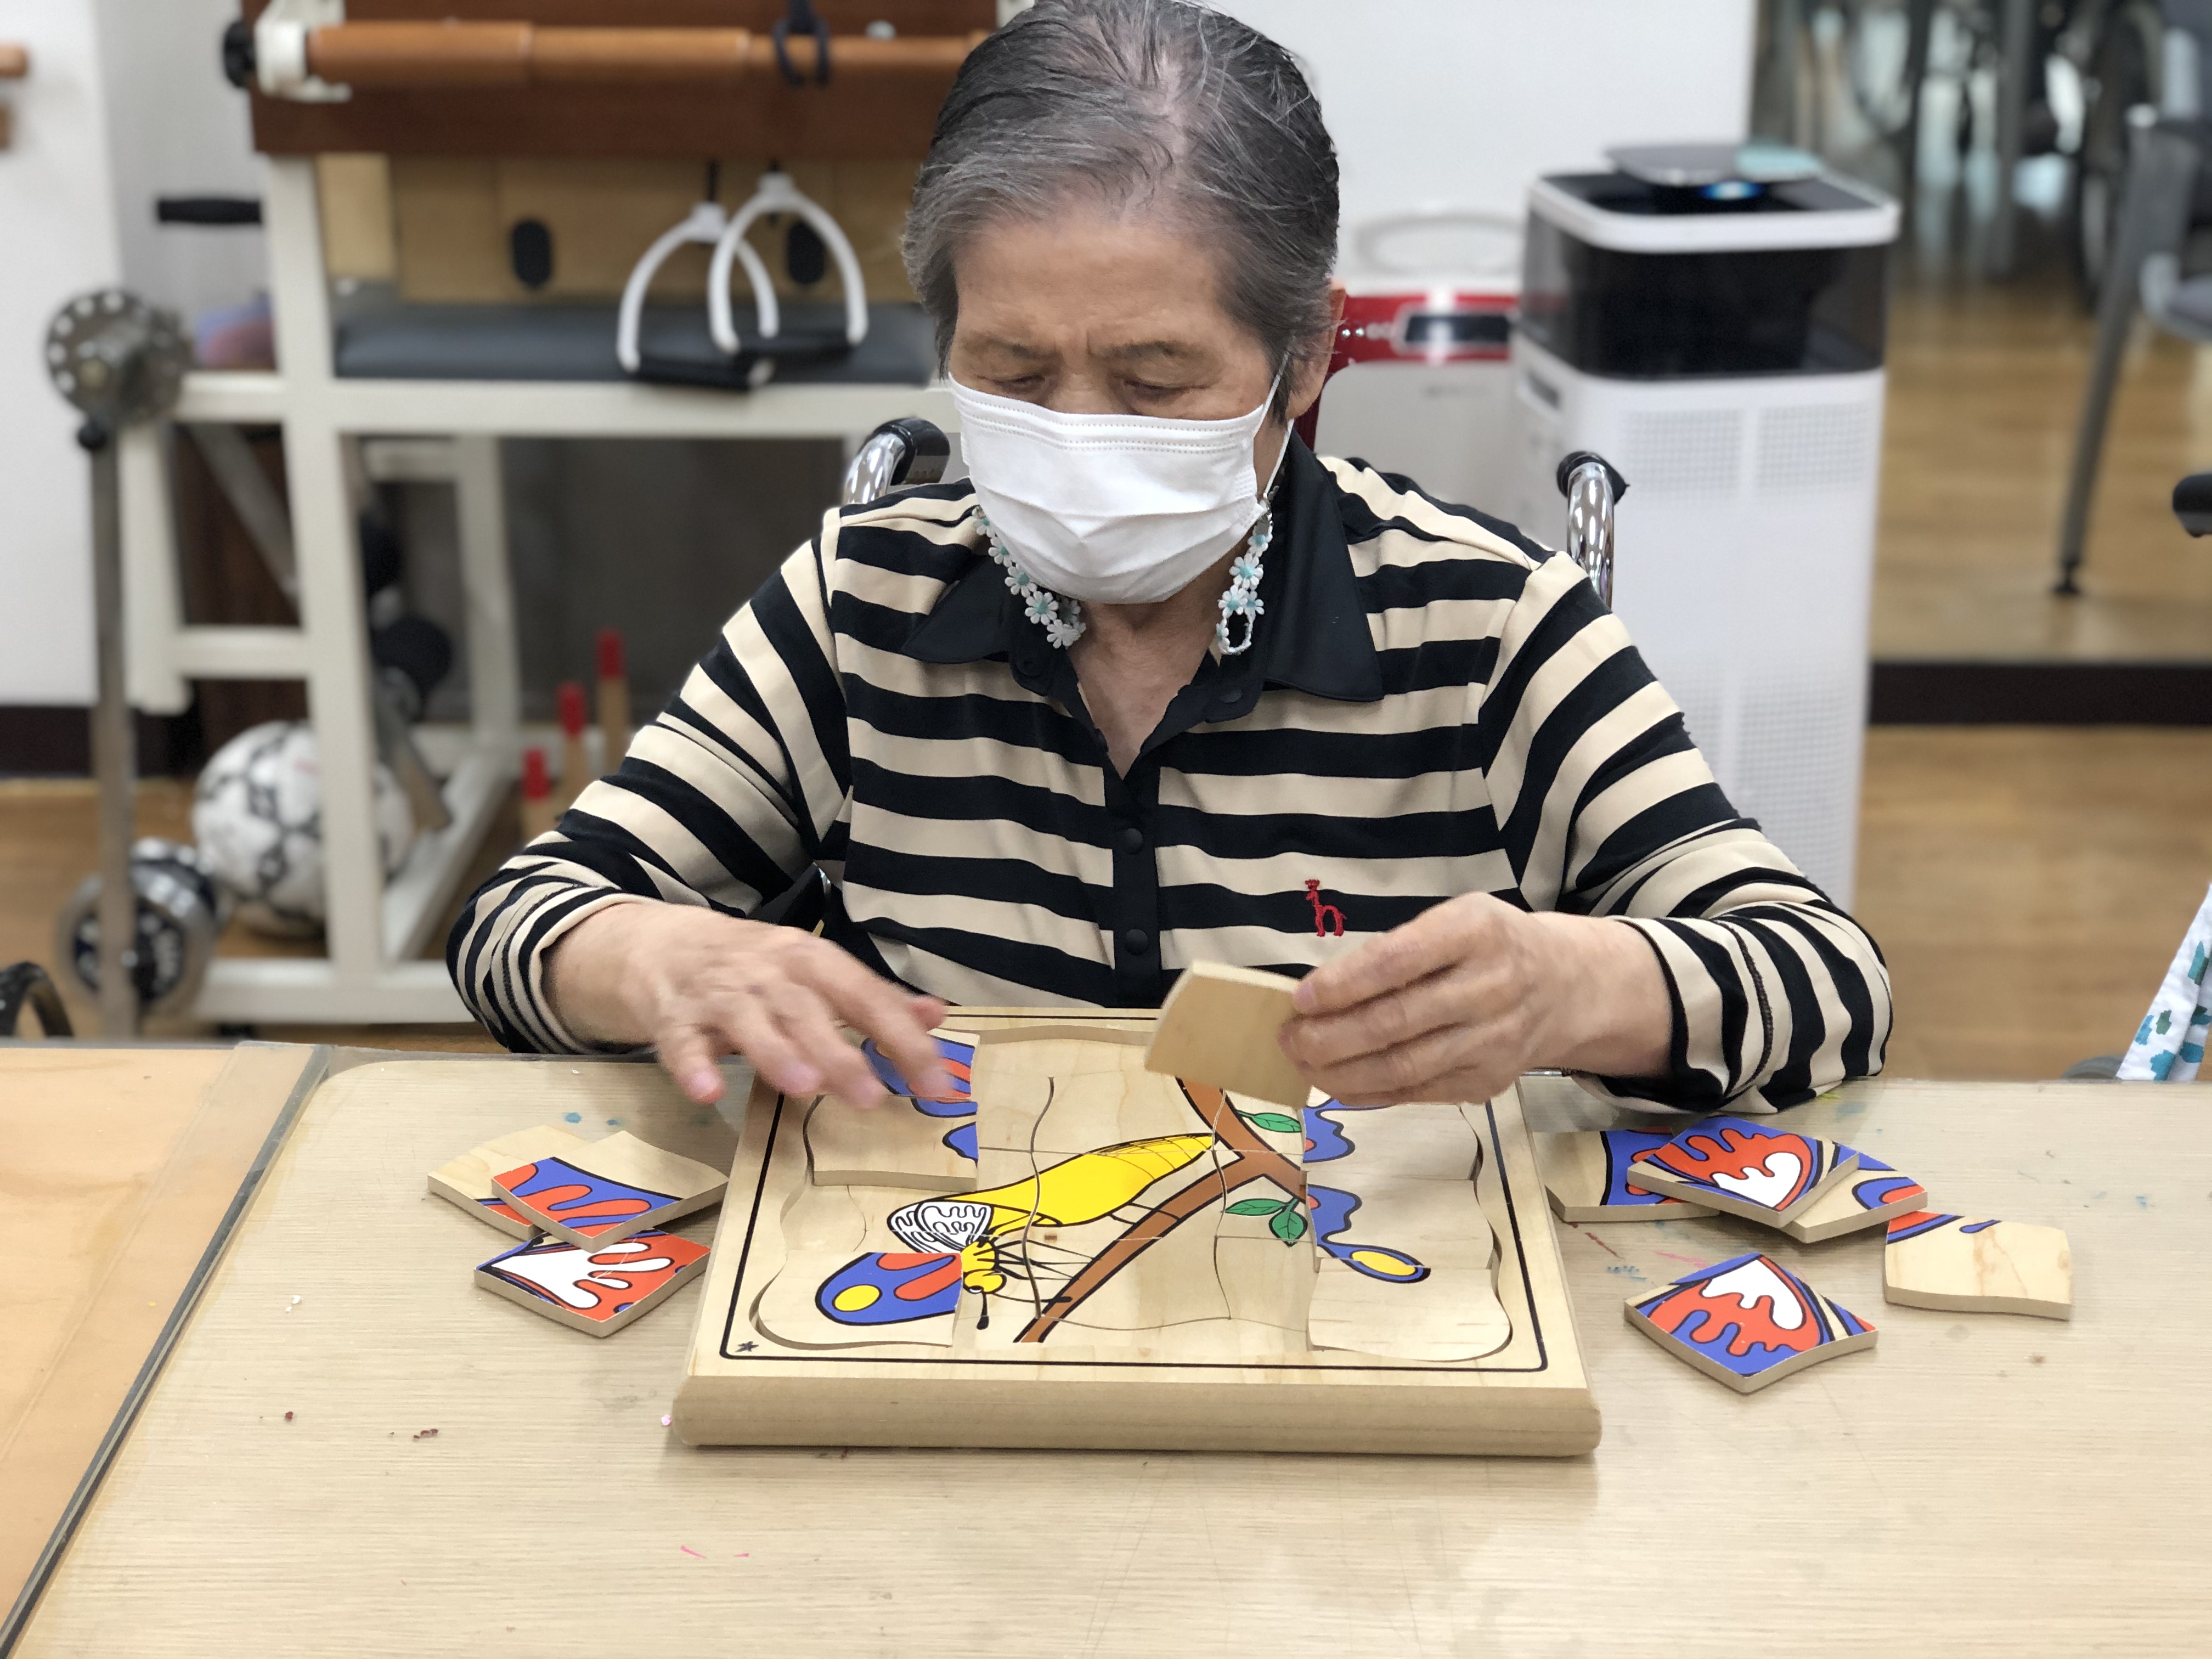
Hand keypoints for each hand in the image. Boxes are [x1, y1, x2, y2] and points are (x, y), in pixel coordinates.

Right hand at [543, 901, 953, 1108]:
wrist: (662, 944)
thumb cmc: (756, 967)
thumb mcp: (817, 971)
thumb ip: (873, 998)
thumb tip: (936, 1015)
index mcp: (812, 960)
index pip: (866, 997)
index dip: (904, 1039)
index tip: (938, 1084)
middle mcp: (768, 972)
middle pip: (807, 1010)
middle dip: (839, 1051)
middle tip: (872, 1096)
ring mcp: (719, 994)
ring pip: (750, 1021)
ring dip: (776, 1052)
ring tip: (803, 1087)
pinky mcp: (676, 1019)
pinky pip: (683, 1043)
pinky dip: (693, 1066)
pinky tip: (708, 1092)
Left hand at [1277, 894, 1668, 1105]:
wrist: (1564, 987)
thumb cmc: (1488, 945)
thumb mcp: (1454, 919)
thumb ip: (1397, 948)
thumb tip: (1317, 993)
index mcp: (1476, 931)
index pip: (1397, 962)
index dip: (1342, 985)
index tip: (1300, 998)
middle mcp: (1491, 987)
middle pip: (1395, 1022)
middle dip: (1328, 1036)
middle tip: (1288, 1037)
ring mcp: (1493, 1041)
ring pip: (1402, 1067)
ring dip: (1339, 1071)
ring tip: (1301, 1062)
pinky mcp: (1489, 1081)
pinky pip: (1415, 1093)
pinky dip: (1367, 1092)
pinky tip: (1334, 1082)